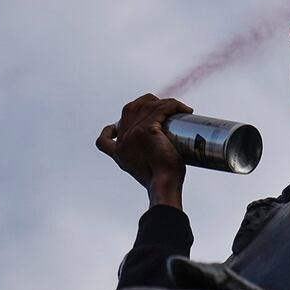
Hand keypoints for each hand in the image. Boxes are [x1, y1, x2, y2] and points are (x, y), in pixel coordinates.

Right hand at [96, 94, 192, 208]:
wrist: (164, 185)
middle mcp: (123, 140)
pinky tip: (184, 110)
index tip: (131, 126)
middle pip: (130, 109)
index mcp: (119, 153)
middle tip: (165, 110)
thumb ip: (144, 162)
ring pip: (149, 106)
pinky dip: (174, 106)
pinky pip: (162, 109)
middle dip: (147, 103)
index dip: (112, 129)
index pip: (105, 139)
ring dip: (166, 103)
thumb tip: (160, 155)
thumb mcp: (145, 172)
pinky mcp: (147, 130)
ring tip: (180, 109)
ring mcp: (133, 133)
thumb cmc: (162, 181)